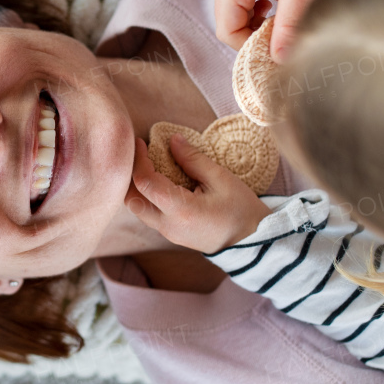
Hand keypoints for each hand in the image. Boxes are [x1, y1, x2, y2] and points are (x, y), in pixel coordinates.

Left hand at [124, 134, 271, 254]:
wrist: (252, 242)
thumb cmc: (241, 210)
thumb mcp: (221, 178)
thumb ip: (193, 159)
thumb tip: (172, 140)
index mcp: (181, 210)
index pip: (145, 182)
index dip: (139, 160)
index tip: (142, 142)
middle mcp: (168, 225)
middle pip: (132, 200)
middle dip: (131, 174)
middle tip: (141, 154)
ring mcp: (168, 233)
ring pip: (138, 208)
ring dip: (139, 186)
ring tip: (150, 164)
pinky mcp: (171, 235)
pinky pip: (149, 214)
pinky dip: (148, 196)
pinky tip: (160, 180)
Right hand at [211, 0, 383, 59]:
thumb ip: (288, 25)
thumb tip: (279, 60)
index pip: (228, 32)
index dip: (253, 46)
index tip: (283, 46)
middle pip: (229, 28)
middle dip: (256, 36)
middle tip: (286, 31)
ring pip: (234, 21)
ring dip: (258, 27)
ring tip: (283, 17)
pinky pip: (238, 11)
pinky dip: (257, 18)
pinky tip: (275, 8)